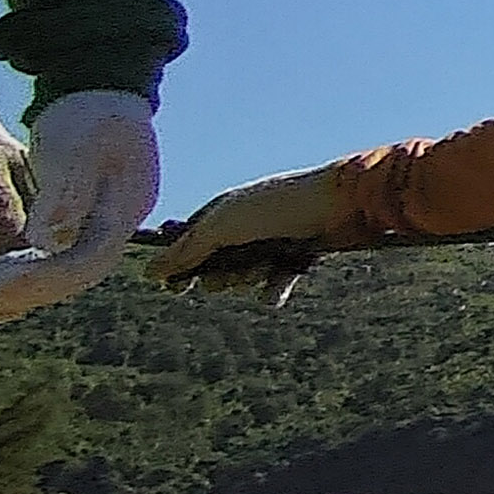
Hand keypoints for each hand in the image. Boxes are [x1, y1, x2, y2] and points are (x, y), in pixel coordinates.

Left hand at [0, 92, 161, 319]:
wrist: (101, 86)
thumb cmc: (87, 114)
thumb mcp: (72, 148)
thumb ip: (65, 194)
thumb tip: (48, 242)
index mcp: (127, 205)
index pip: (88, 259)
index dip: (41, 279)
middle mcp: (123, 221)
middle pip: (80, 272)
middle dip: (29, 290)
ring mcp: (108, 221)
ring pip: (71, 269)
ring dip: (27, 288)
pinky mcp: (89, 219)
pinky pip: (62, 257)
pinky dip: (30, 273)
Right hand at [147, 163, 357, 299]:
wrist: (344, 201)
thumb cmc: (280, 206)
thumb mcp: (226, 225)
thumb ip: (188, 248)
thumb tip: (149, 272)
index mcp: (223, 211)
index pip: (189, 244)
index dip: (181, 267)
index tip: (176, 289)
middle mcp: (245, 225)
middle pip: (216, 266)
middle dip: (221, 277)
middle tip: (232, 273)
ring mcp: (272, 240)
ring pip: (245, 276)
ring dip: (248, 280)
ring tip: (262, 270)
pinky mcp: (297, 254)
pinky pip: (275, 282)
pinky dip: (273, 288)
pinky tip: (274, 292)